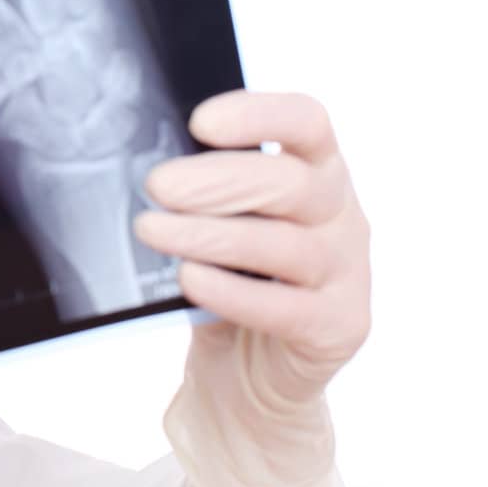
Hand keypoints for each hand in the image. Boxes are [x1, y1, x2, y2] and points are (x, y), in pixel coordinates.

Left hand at [135, 89, 372, 486]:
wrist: (247, 371)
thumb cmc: (228, 275)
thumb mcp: (215, 221)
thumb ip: (199, 190)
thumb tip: (140, 162)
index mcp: (315, 169)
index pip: (306, 122)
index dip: (258, 115)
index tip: (200, 123)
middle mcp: (340, 212)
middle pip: (291, 183)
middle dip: (217, 182)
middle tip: (157, 186)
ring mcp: (347, 270)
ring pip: (286, 245)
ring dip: (210, 236)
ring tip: (152, 231)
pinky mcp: (340, 325)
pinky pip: (287, 307)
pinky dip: (233, 292)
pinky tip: (190, 279)